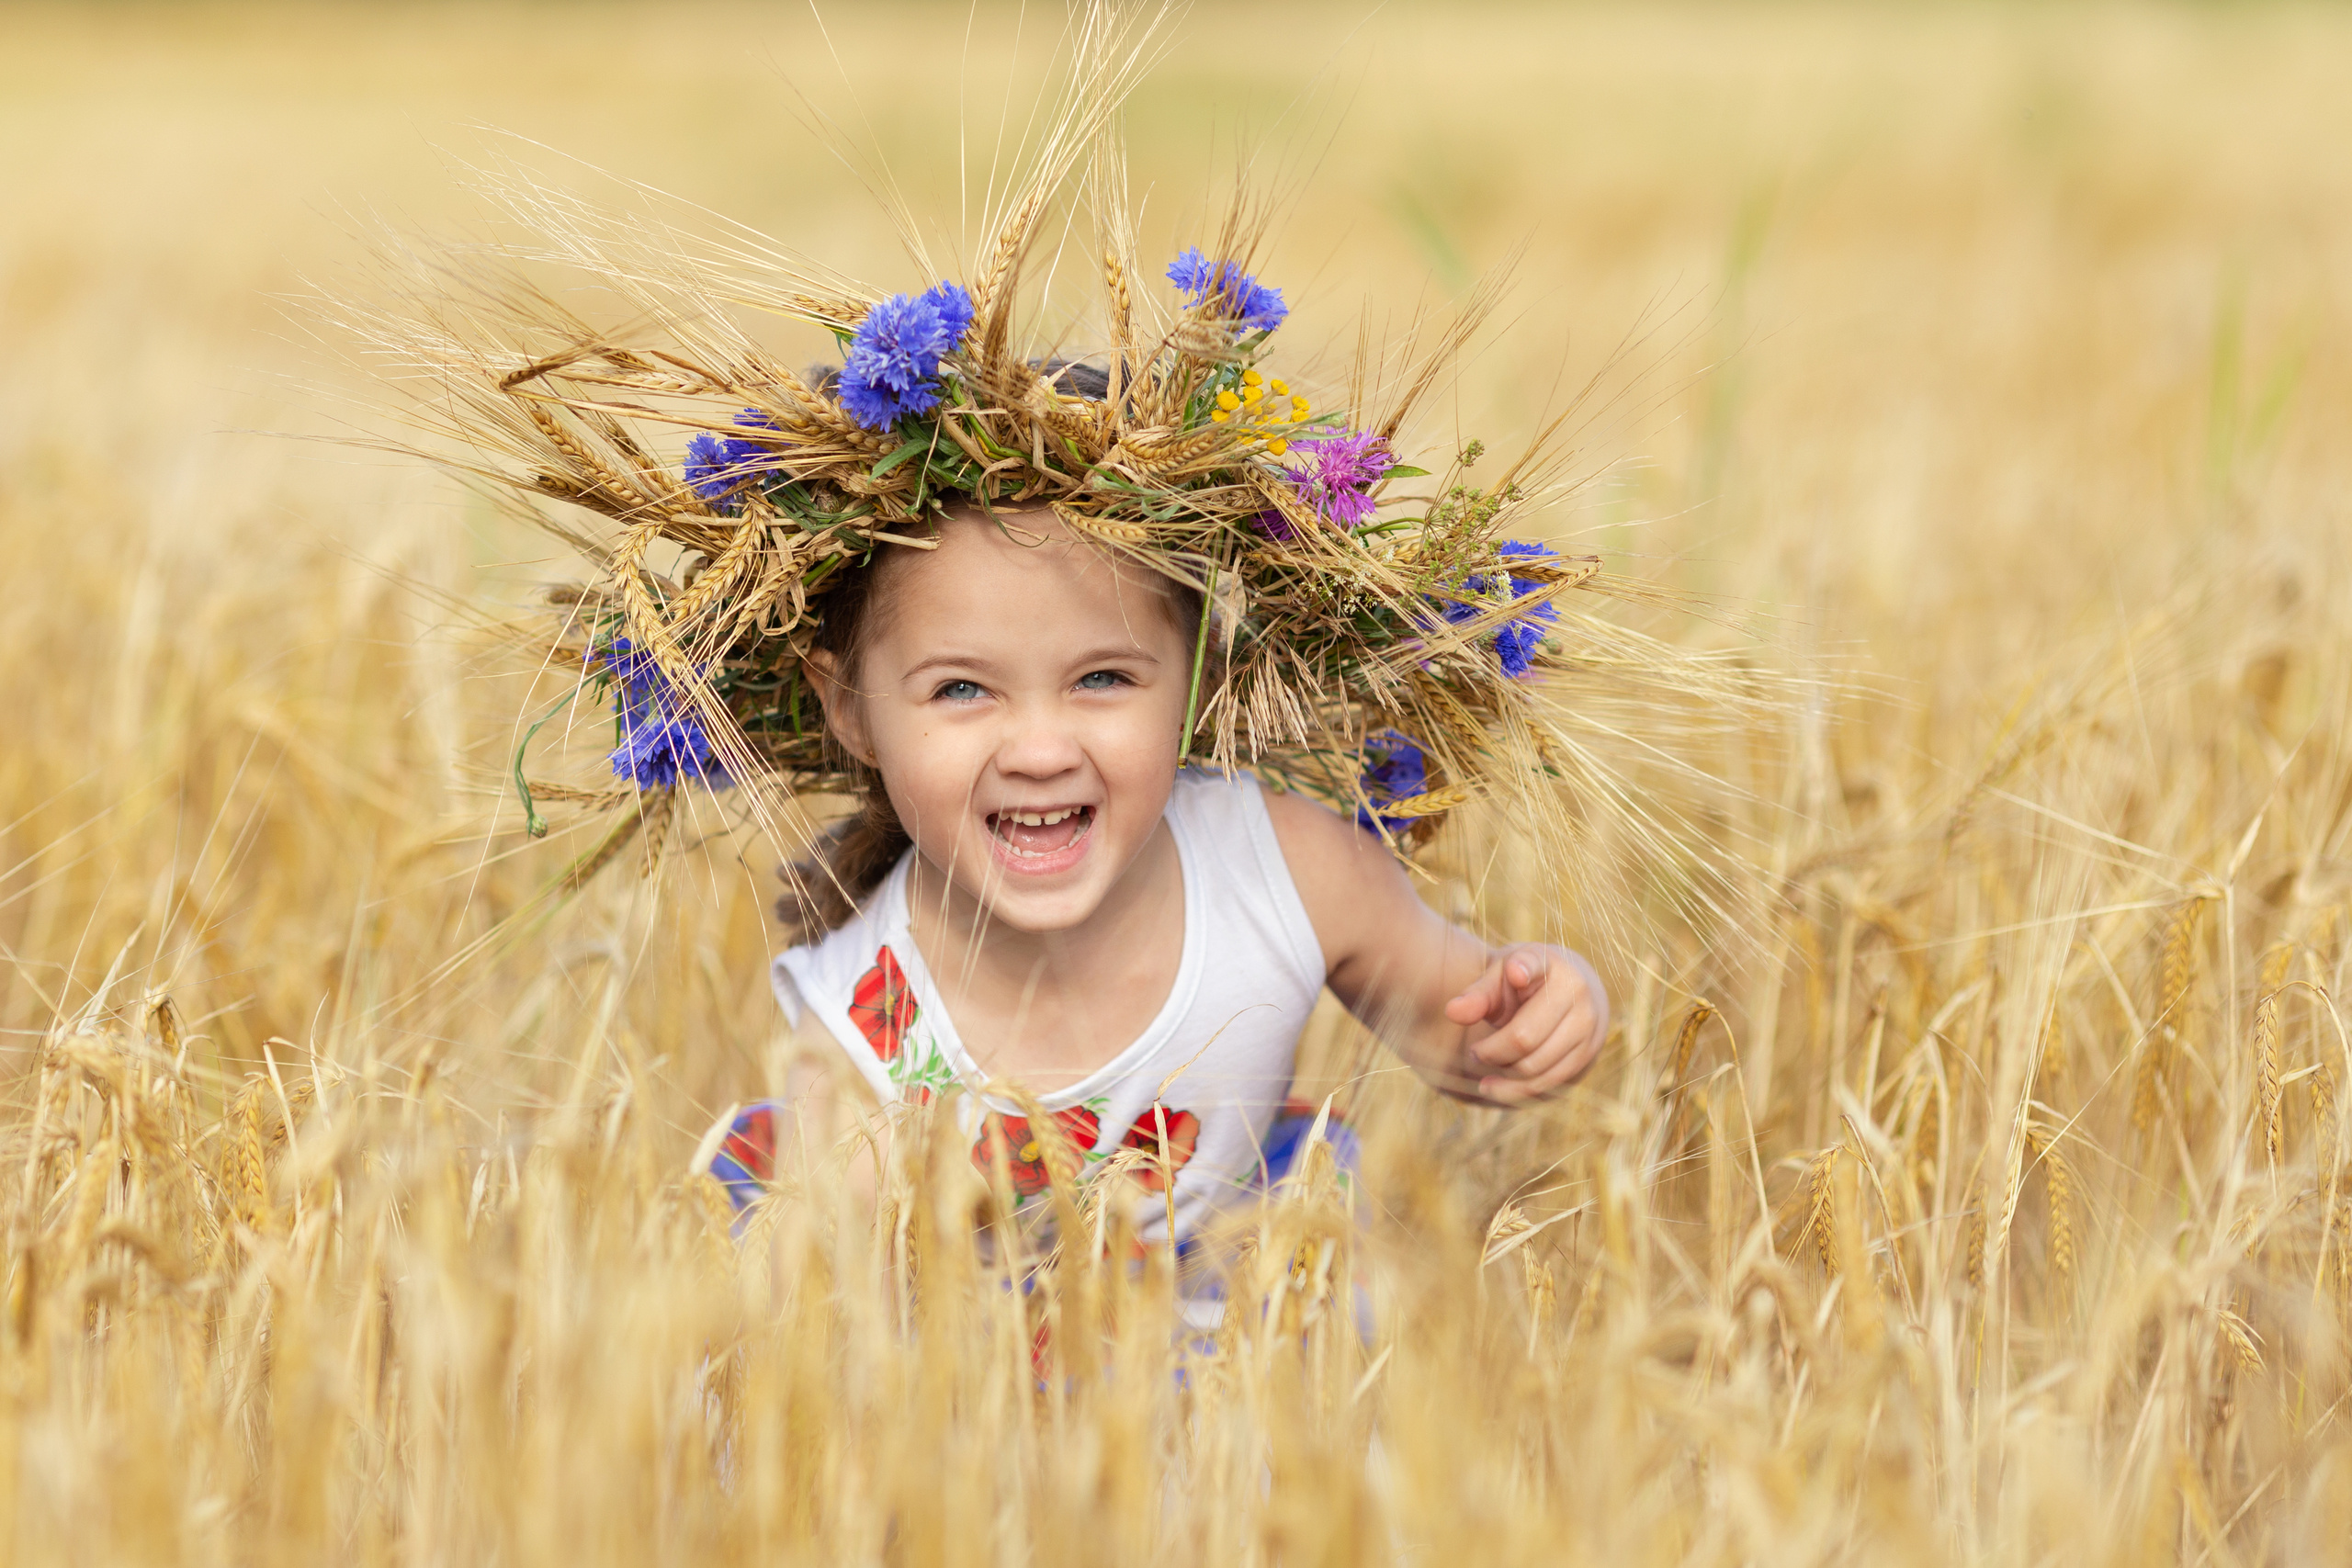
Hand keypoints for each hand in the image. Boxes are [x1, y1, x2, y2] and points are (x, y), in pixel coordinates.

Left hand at [1442, 944, 1607, 1103]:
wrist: (1569, 990)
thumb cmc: (1522, 982)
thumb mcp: (1499, 977)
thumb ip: (1477, 994)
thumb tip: (1452, 1013)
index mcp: (1550, 963)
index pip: (1535, 964)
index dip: (1524, 968)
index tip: (1514, 973)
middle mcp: (1577, 993)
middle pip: (1524, 1038)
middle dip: (1490, 1052)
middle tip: (1474, 1052)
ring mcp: (1589, 1027)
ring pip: (1536, 1068)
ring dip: (1502, 1075)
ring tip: (1483, 1066)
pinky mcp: (1588, 1055)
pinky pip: (1549, 1085)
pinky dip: (1516, 1091)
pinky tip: (1494, 1086)